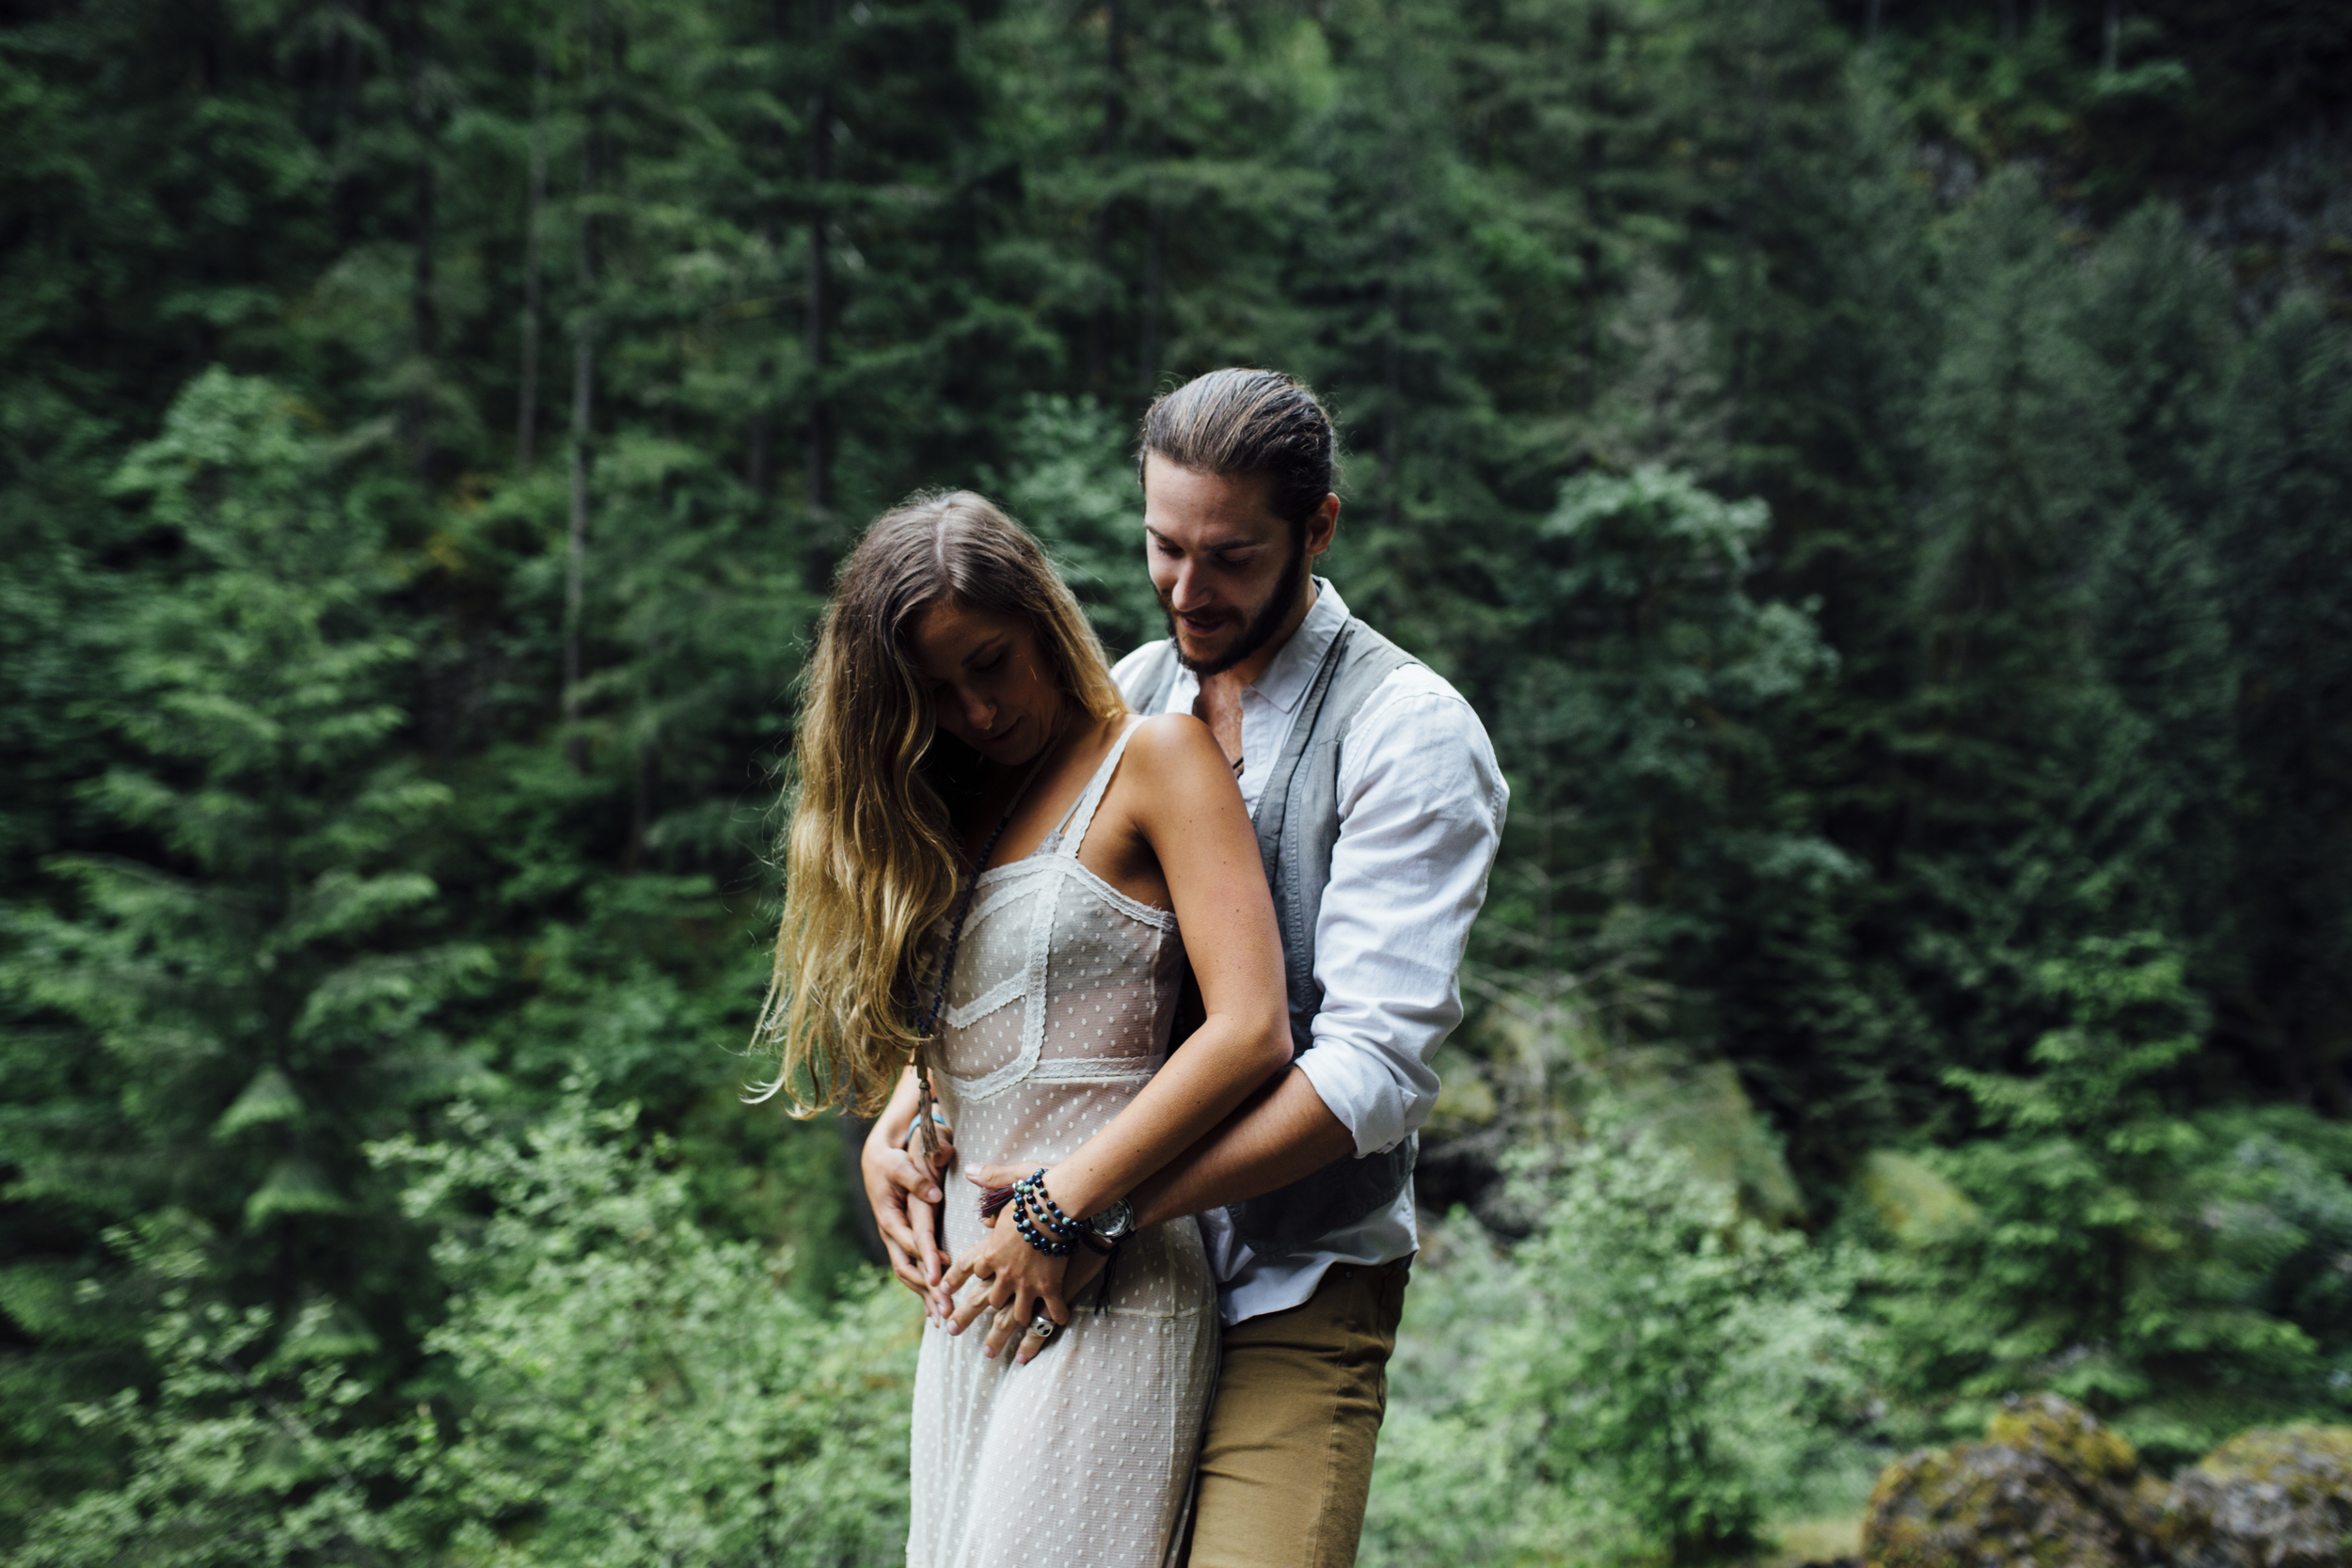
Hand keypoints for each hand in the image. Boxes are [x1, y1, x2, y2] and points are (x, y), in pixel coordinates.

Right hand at [862, 1114, 957, 1320]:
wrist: (876, 1158)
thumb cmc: (888, 1160)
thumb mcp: (899, 1165)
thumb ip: (916, 1179)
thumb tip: (935, 1194)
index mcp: (889, 1218)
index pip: (910, 1243)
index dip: (926, 1260)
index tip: (941, 1278)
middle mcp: (890, 1234)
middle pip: (908, 1268)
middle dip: (927, 1289)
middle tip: (945, 1309)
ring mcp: (895, 1240)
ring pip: (909, 1274)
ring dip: (925, 1295)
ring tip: (942, 1318)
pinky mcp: (902, 1240)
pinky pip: (912, 1268)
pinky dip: (923, 1288)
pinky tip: (934, 1306)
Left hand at [943, 1169, 1072, 1358]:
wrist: (1061, 1203)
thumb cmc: (1038, 1189)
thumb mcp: (1012, 1179)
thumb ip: (991, 1177)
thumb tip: (971, 1170)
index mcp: (990, 1248)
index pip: (968, 1267)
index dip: (953, 1280)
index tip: (940, 1290)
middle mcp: (1004, 1271)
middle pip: (985, 1299)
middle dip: (967, 1316)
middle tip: (952, 1331)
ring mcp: (1027, 1282)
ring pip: (1013, 1315)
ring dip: (1002, 1335)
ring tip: (992, 1352)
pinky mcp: (1051, 1286)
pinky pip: (1051, 1310)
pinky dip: (1054, 1320)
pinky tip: (1056, 1326)